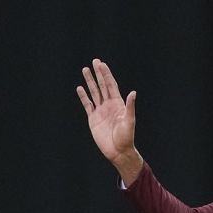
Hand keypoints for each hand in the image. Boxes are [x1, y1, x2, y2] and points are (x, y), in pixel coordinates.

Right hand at [77, 59, 142, 182]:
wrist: (118, 151)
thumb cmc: (126, 137)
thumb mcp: (129, 121)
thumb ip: (129, 107)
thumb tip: (133, 93)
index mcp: (118, 103)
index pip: (111, 85)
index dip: (106, 74)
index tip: (102, 64)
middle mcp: (109, 105)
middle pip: (102, 86)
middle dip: (98, 74)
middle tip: (94, 61)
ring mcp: (100, 111)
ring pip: (94, 93)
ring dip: (90, 82)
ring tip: (85, 70)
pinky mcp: (93, 119)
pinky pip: (87, 105)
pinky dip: (84, 97)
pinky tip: (80, 88)